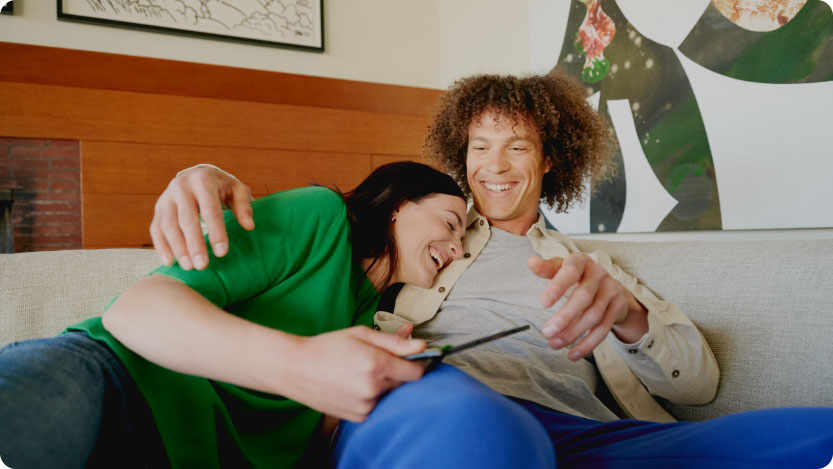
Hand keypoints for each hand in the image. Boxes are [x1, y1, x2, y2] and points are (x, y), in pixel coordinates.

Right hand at [150, 165, 253, 269]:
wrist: (197, 175)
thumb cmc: (221, 186)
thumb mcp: (237, 190)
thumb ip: (243, 206)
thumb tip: (249, 226)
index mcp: (203, 180)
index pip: (210, 209)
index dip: (216, 232)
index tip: (222, 253)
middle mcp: (181, 187)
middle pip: (187, 219)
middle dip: (195, 244)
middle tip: (202, 266)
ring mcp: (166, 197)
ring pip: (168, 225)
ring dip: (178, 248)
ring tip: (189, 267)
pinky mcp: (158, 208)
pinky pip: (156, 228)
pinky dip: (161, 246)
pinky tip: (169, 262)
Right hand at [281, 326, 425, 421]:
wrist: (295, 368)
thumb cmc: (327, 347)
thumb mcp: (361, 335)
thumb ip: (393, 341)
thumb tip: (421, 345)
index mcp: (375, 364)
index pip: (416, 372)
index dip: (417, 363)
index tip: (412, 357)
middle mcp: (372, 388)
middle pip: (405, 383)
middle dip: (398, 371)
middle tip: (378, 360)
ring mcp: (365, 406)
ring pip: (390, 395)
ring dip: (385, 384)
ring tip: (362, 372)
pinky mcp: (358, 416)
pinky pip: (377, 405)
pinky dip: (373, 396)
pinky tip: (355, 384)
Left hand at [528, 253, 646, 360]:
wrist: (608, 285)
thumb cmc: (577, 276)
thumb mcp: (562, 268)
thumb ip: (547, 268)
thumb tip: (531, 262)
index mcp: (581, 261)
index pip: (570, 272)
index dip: (557, 287)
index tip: (543, 304)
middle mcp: (599, 274)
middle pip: (583, 297)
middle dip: (564, 317)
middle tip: (546, 332)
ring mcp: (611, 291)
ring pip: (593, 316)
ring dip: (573, 333)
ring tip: (554, 344)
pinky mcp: (617, 308)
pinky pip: (603, 329)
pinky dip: (587, 344)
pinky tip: (572, 354)